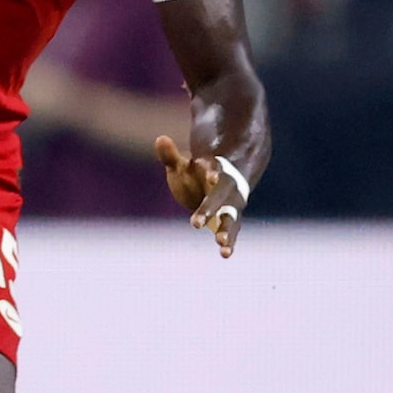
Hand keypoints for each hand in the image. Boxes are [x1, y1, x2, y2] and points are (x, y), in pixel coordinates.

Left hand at [155, 137, 246, 256]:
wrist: (225, 178)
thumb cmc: (197, 172)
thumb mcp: (182, 164)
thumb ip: (171, 155)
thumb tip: (160, 138)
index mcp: (215, 170)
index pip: (216, 169)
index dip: (213, 171)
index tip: (211, 176)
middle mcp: (227, 187)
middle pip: (221, 196)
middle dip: (209, 208)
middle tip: (196, 223)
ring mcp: (231, 204)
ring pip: (231, 217)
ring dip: (227, 230)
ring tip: (221, 243)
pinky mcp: (230, 219)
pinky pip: (232, 230)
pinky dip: (229, 241)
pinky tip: (225, 254)